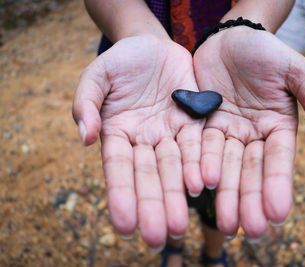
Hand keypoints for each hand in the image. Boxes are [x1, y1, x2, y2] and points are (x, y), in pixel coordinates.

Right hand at [72, 35, 204, 247]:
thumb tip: (85, 138)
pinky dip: (200, 163)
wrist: (152, 46)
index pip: (118, 169)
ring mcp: (171, 133)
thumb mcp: (96, 76)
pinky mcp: (194, 121)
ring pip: (175, 167)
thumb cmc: (119, 61)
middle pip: (149, 176)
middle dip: (153, 205)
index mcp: (118, 134)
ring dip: (177, 194)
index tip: (124, 225)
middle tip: (156, 237)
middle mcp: (145, 140)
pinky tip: (203, 184)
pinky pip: (198, 144)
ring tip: (179, 224)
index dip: (121, 195)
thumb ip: (86, 103)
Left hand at [193, 27, 304, 237]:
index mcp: (278, 127)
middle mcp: (252, 136)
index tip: (277, 214)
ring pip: (225, 166)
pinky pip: (199, 147)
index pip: (278, 161)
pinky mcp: (201, 125)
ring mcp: (227, 132)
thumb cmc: (267, 52)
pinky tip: (198, 187)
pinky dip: (199, 167)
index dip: (277, 186)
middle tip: (245, 230)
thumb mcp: (296, 71)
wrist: (230, 38)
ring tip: (222, 222)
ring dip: (224, 193)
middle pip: (250, 171)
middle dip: (248, 199)